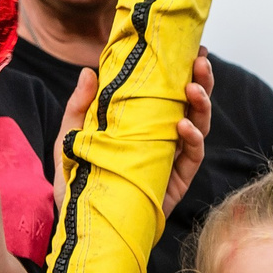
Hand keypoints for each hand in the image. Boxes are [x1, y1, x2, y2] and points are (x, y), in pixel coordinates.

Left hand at [52, 54, 211, 216]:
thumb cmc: (76, 182)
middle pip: (190, 106)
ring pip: (198, 127)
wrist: (77, 224)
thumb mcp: (70, 138)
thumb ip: (79, 107)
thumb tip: (88, 72)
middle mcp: (162, 140)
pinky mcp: (175, 183)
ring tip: (193, 88)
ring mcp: (171, 161)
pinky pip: (192, 158)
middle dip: (201, 82)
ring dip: (201, 106)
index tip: (190, 48)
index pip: (167, 94)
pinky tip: (183, 127)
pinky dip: (193, 140)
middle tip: (200, 61)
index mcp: (142, 124)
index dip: (182, 71)